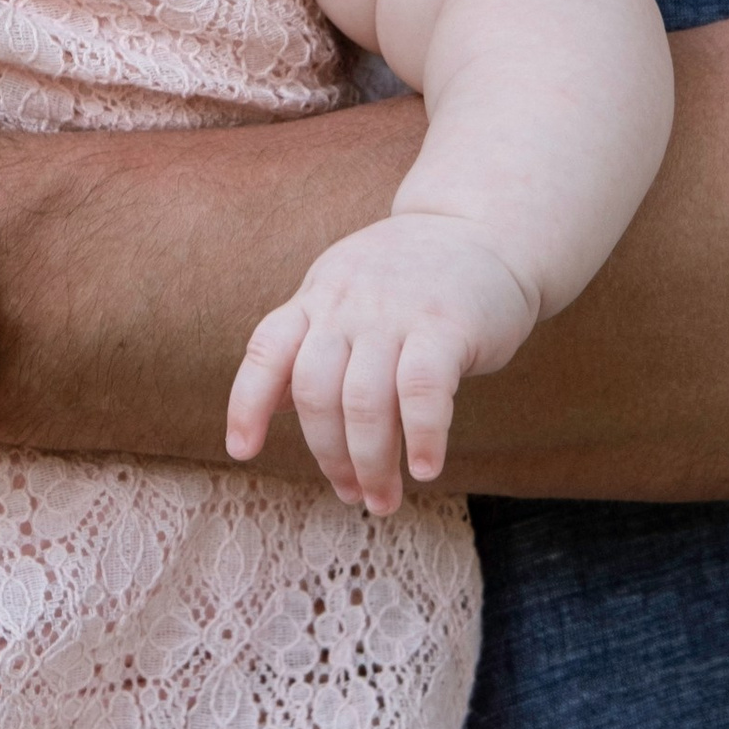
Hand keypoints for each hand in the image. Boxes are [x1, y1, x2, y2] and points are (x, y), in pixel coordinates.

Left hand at [227, 215, 541, 513]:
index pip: (266, 350)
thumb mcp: (346, 293)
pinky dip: (421, 437)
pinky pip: (422, 390)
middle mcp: (347, 304)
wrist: (486, 227)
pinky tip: (426, 469)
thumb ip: (311, 342)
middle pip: (315, 392)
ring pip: (363, 401)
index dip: (246, 403)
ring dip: (371, 462)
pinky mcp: (446, 324)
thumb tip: (270, 407)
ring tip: (384, 500)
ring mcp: (395, 312)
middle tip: (352, 496)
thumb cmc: (410, 277)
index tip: (241, 450)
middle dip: (329, 456)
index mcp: (317, 298)